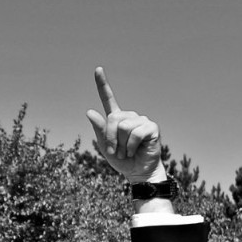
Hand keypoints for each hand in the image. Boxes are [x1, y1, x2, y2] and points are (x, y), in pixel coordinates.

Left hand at [86, 67, 165, 184]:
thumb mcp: (105, 147)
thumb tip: (89, 111)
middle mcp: (129, 116)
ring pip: (123, 126)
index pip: (108, 99)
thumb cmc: (122, 160)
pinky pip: (135, 133)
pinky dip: (131, 146)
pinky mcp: (151, 127)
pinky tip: (136, 150)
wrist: (138, 173)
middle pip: (112, 118)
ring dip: (121, 145)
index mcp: (117, 119)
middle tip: (116, 151)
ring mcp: (141, 120)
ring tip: (127, 152)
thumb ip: (99, 130)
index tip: (97, 69)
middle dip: (110, 138)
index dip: (102, 84)